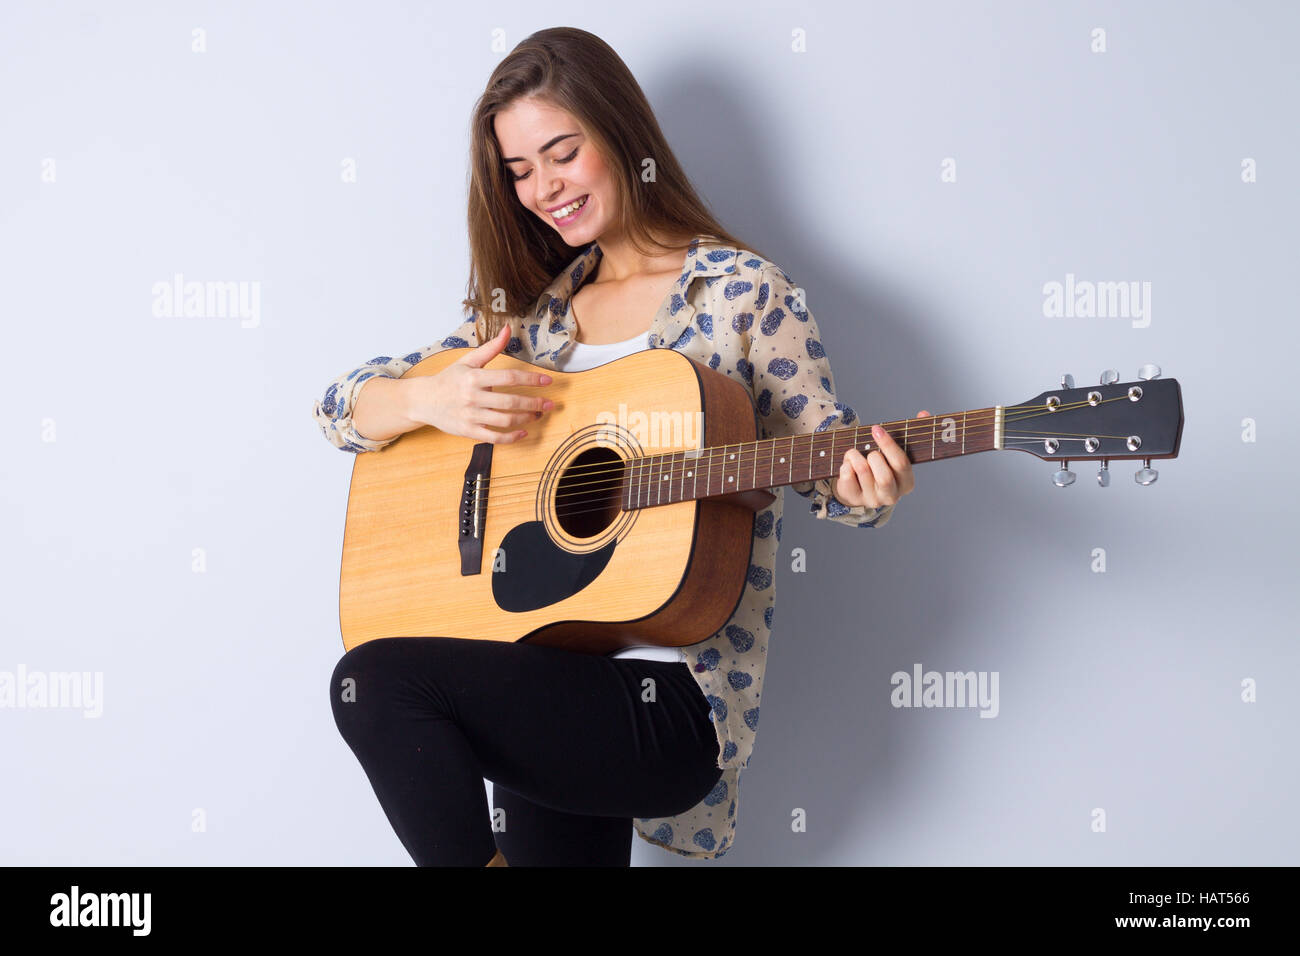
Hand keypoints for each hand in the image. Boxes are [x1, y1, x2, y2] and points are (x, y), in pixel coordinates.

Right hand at [405, 324, 553, 442]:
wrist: (424, 400)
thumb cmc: (449, 379)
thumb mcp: (468, 361)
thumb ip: (491, 348)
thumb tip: (508, 329)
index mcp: (474, 377)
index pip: (509, 378)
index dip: (531, 380)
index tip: (548, 381)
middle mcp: (473, 397)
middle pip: (511, 402)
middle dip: (534, 403)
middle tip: (550, 404)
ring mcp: (471, 416)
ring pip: (505, 420)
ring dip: (527, 419)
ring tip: (538, 414)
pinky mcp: (469, 431)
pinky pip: (494, 437)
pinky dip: (511, 437)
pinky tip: (523, 432)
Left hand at [833, 410, 928, 508]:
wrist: (858, 486)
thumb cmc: (880, 464)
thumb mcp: (894, 451)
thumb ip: (910, 433)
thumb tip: (924, 413)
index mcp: (907, 482)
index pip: (901, 464)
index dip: (889, 445)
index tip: (877, 429)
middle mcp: (892, 495)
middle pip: (885, 477)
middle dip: (873, 457)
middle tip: (869, 451)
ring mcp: (872, 500)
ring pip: (863, 472)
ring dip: (855, 456)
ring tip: (853, 453)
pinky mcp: (854, 499)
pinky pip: (847, 478)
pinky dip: (845, 465)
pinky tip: (847, 464)